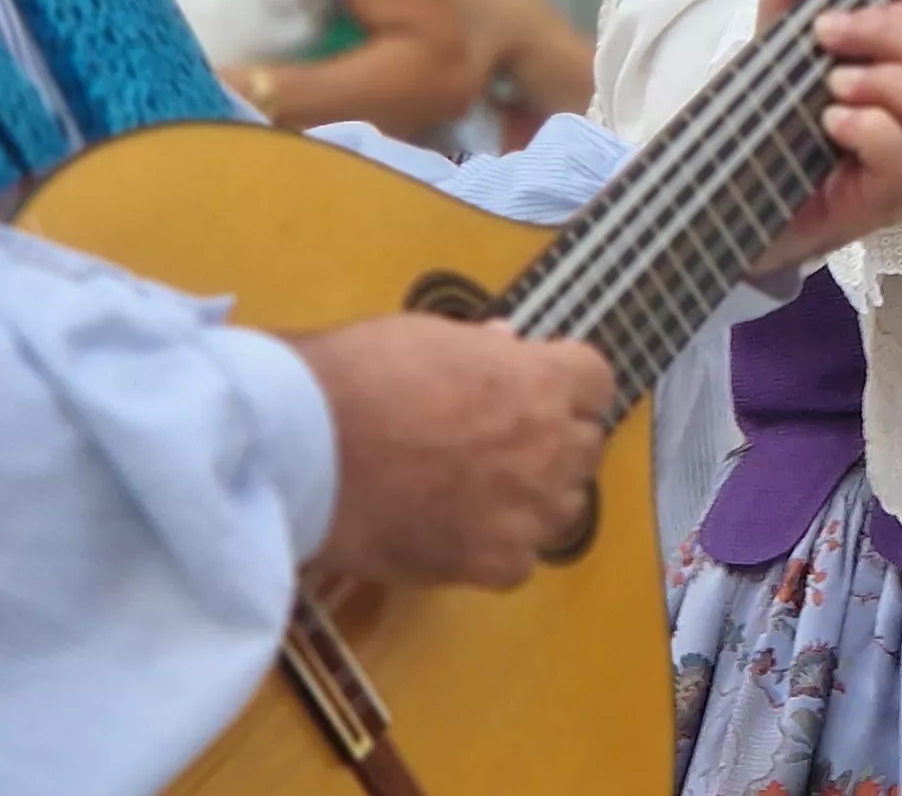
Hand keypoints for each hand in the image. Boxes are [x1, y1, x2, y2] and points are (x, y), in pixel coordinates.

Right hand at [293, 314, 613, 589]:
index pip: (596, 381)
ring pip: (562, 508)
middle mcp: (549, 450)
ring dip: (534, 497)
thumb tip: (506, 347)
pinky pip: (520, 560)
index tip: (537, 388)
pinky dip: (497, 547)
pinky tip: (456, 531)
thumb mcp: (429, 336)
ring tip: (480, 491)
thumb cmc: (360, 378)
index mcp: (541, 383)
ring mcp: (525, 513)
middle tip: (503, 440)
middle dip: (553, 439)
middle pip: (586, 446)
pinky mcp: (490, 565)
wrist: (305, 451)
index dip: (565, 382)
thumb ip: (483, 350)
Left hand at [745, 0, 901, 272]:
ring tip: (835, 83)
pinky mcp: (885, 203)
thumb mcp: (779, 33)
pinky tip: (831, 123)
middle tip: (826, 33)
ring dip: (892, 85)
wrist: (732, 193)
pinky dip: (871, 130)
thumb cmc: (775, 113)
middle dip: (893, 36)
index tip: (845, 10)